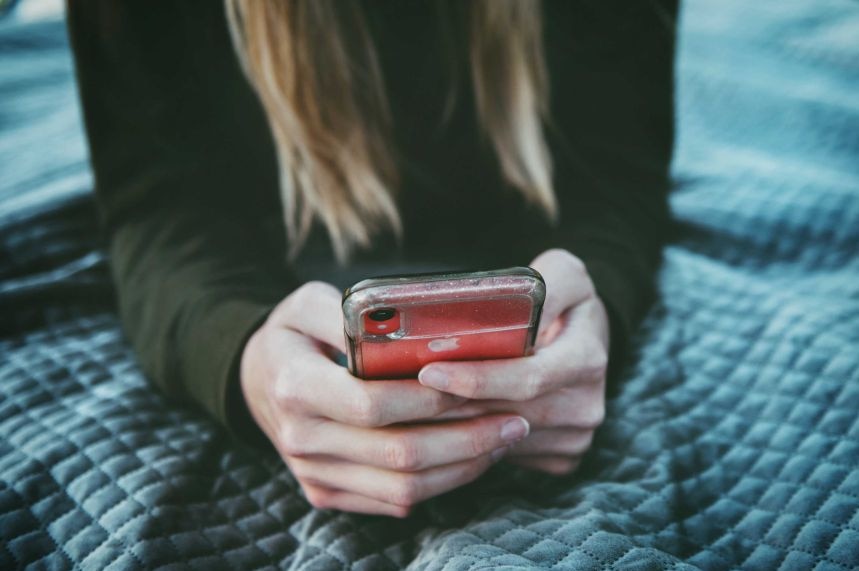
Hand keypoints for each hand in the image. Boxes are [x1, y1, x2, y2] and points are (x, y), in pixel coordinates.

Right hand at [240, 281, 530, 516]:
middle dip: (465, 439)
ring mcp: (313, 473)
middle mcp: (301, 439)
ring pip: (402, 489)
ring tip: (503, 439)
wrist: (257, 380)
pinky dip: (440, 484)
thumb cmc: (292, 335)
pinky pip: (393, 502)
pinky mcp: (326, 492)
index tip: (480, 385)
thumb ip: (349, 309)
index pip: (374, 404)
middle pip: (398, 454)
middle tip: (514, 420)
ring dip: (462, 467)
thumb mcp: (305, 303)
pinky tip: (470, 457)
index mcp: (296, 387)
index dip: (431, 400)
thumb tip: (404, 323)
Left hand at [419, 249, 608, 474]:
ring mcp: (575, 436)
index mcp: (587, 357)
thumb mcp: (564, 273)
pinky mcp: (561, 457)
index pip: (528, 378)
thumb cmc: (567, 300)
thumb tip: (508, 305)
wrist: (588, 338)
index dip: (477, 379)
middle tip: (403, 394)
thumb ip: (542, 283)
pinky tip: (444, 421)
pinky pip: (507, 455)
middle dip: (451, 407)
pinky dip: (474, 442)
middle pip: (507, 414)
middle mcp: (586, 405)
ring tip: (411, 406)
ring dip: (455, 426)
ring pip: (501, 439)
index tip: (430, 370)